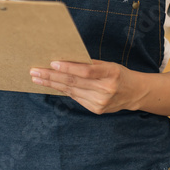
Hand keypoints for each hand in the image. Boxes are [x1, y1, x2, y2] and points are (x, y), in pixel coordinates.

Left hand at [28, 60, 146, 113]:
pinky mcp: (96, 110)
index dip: (69, 67)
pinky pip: (75, 97)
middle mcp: (106, 89)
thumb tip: (63, 59)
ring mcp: (101, 102)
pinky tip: (51, 85)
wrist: (134, 93)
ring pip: (71, 91)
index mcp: (111, 73)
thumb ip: (89, 63)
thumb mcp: (108, 64)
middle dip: (51, 76)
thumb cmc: (118, 74)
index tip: (52, 63)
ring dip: (52, 84)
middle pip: (74, 82)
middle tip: (34, 71)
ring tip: (37, 78)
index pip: (86, 71)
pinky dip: (62, 90)